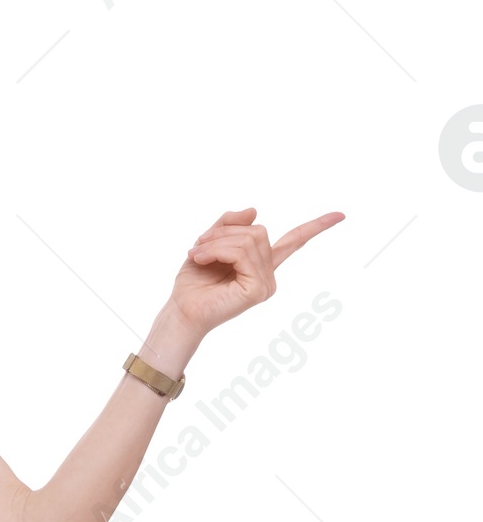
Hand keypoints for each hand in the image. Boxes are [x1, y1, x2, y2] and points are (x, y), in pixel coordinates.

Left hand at [167, 206, 343, 341]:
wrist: (180, 311)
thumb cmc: (193, 282)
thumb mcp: (209, 242)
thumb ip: (230, 224)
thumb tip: (255, 210)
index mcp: (260, 263)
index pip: (294, 242)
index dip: (316, 227)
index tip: (341, 215)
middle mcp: (268, 274)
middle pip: (258, 231)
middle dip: (224, 232)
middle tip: (197, 247)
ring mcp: (267, 284)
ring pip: (250, 239)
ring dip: (217, 241)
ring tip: (197, 254)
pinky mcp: (259, 291)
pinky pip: (243, 253)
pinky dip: (218, 251)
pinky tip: (201, 260)